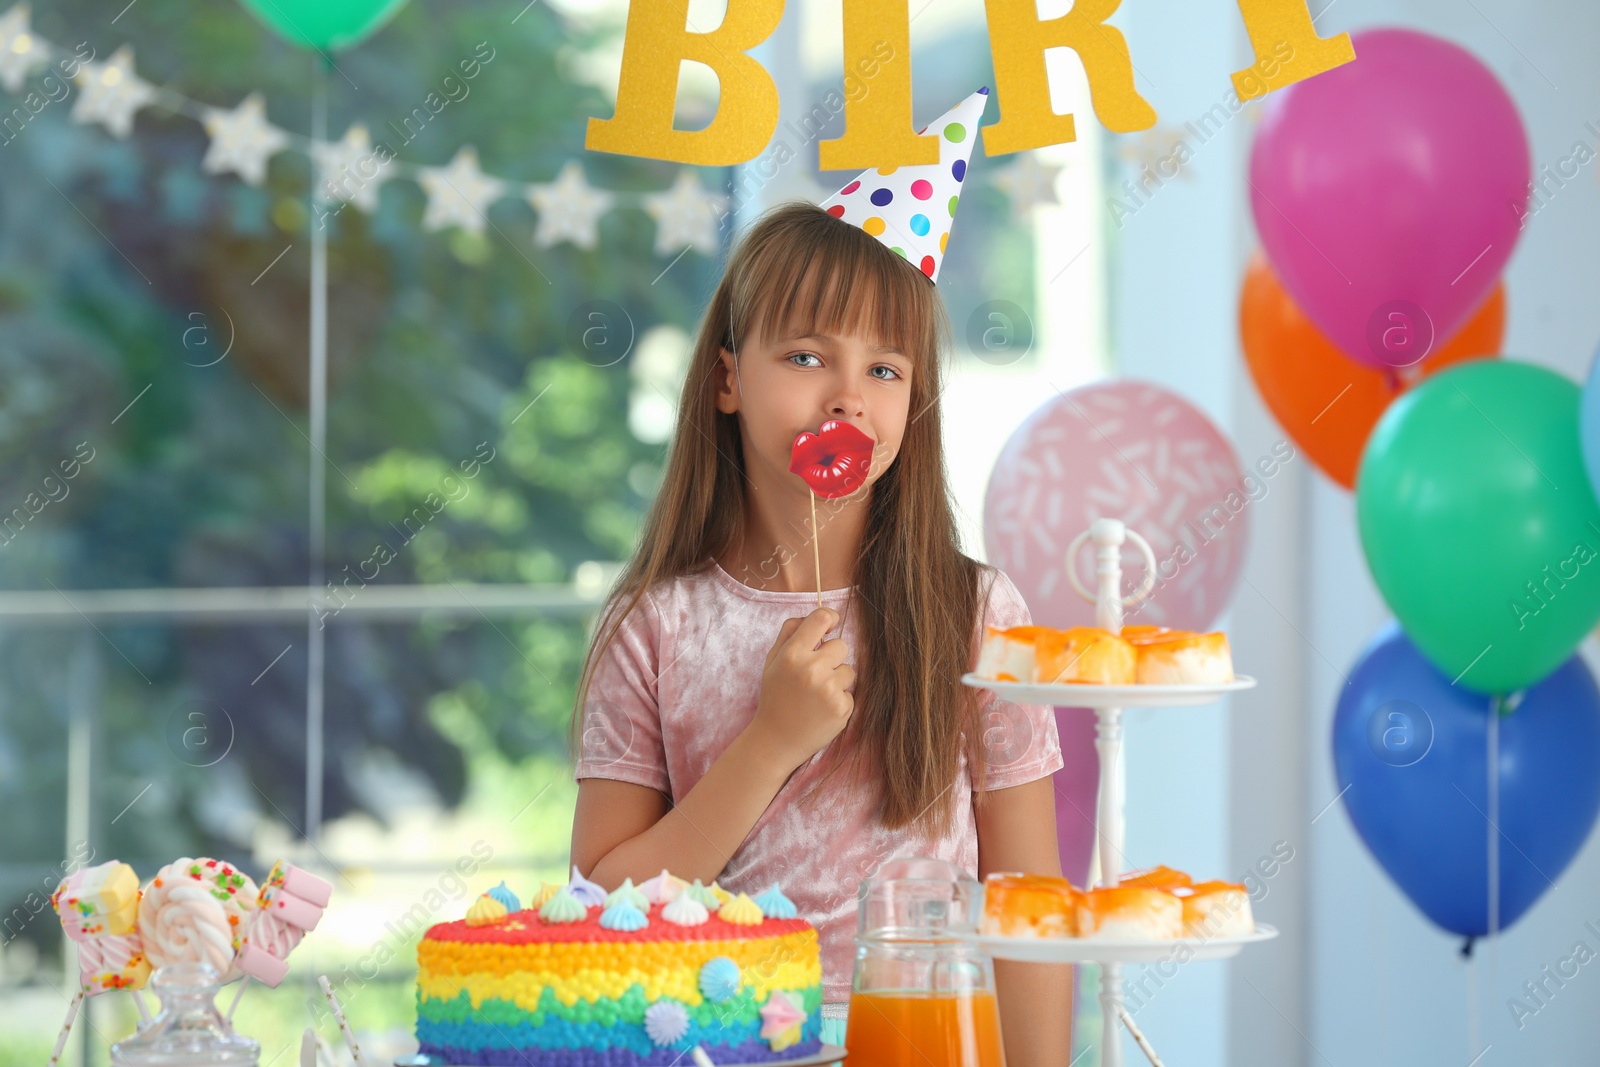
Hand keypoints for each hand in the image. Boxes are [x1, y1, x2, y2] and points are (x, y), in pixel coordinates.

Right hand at [746, 607, 854, 772]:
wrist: (776, 740)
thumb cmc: (775, 696)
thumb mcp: (772, 661)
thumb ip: (790, 632)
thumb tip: (816, 615)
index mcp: (792, 654)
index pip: (821, 618)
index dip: (828, 618)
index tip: (828, 625)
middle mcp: (811, 669)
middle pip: (841, 644)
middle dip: (831, 656)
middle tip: (814, 674)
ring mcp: (828, 689)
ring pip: (848, 670)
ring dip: (837, 680)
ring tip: (816, 695)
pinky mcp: (841, 708)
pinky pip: (850, 692)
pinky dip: (838, 700)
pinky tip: (821, 710)